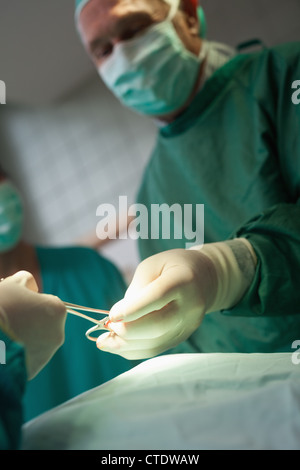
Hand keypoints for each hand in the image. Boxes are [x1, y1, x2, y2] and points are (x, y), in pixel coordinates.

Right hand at [0, 271, 66, 378]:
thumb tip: (31, 288)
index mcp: (57, 310)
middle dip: (29, 320)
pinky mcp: (34, 370)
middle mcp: (58, 333)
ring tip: (5, 334)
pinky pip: (27, 357)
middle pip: (43, 322)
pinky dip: (18, 353)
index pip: (47, 302)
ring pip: (36, 340)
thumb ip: (26, 280)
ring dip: (24, 336)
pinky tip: (5, 347)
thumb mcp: (12, 283)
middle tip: (9, 318)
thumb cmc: (1, 306)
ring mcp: (47, 354)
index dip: (30, 301)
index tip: (16, 303)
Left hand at [96, 248, 216, 358]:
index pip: (157, 297)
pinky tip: (117, 346)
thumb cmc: (172, 267)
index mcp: (183, 280)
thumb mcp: (152, 265)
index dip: (132, 309)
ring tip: (104, 342)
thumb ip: (136, 289)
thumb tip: (119, 317)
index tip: (111, 316)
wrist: (205, 278)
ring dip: (126, 346)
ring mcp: (189, 325)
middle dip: (127, 330)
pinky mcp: (183, 337)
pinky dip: (134, 350)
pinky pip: (156, 349)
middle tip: (108, 326)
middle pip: (158, 325)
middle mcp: (190, 306)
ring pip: (156, 343)